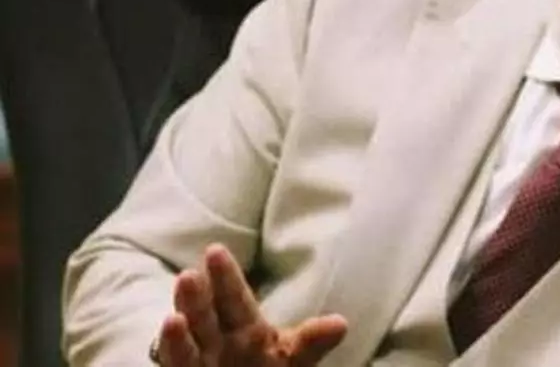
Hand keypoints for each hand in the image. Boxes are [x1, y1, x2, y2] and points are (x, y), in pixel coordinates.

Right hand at [154, 244, 346, 366]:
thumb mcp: (293, 356)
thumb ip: (310, 341)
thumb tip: (341, 324)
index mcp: (245, 328)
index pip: (233, 297)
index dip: (225, 276)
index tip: (215, 250)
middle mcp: (217, 343)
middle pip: (204, 317)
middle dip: (196, 299)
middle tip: (189, 276)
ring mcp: (200, 365)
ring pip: (185, 349)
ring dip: (178, 336)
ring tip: (174, 319)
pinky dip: (175, 357)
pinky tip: (171, 340)